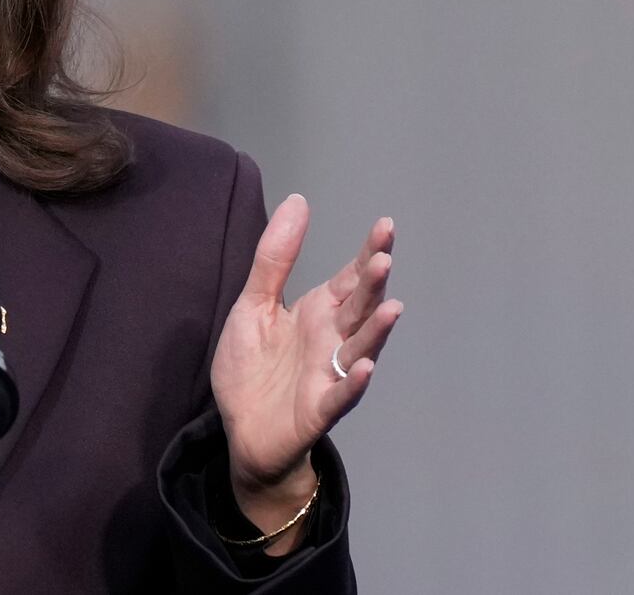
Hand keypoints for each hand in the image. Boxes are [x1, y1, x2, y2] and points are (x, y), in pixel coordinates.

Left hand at [210, 195, 401, 522]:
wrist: (242, 431)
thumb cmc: (253, 367)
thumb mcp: (254, 305)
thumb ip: (275, 259)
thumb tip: (298, 201)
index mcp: (318, 314)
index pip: (349, 279)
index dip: (368, 254)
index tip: (385, 226)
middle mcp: (332, 342)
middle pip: (359, 309)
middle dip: (373, 285)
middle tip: (385, 257)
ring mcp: (328, 376)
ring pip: (359, 349)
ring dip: (375, 330)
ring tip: (391, 307)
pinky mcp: (317, 410)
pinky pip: (339, 396)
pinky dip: (353, 383)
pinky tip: (364, 367)